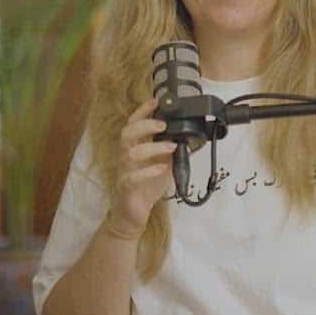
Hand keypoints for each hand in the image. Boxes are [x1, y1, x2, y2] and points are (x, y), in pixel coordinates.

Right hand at [105, 97, 177, 238]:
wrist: (133, 214)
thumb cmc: (146, 186)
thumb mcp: (163, 165)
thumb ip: (171, 151)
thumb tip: (191, 138)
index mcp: (134, 148)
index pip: (133, 124)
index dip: (142, 111)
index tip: (156, 100)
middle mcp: (126, 157)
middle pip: (127, 133)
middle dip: (144, 125)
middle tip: (163, 124)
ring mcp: (124, 172)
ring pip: (130, 153)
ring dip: (153, 147)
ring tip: (171, 146)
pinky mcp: (126, 188)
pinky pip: (132, 177)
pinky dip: (148, 171)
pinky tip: (161, 168)